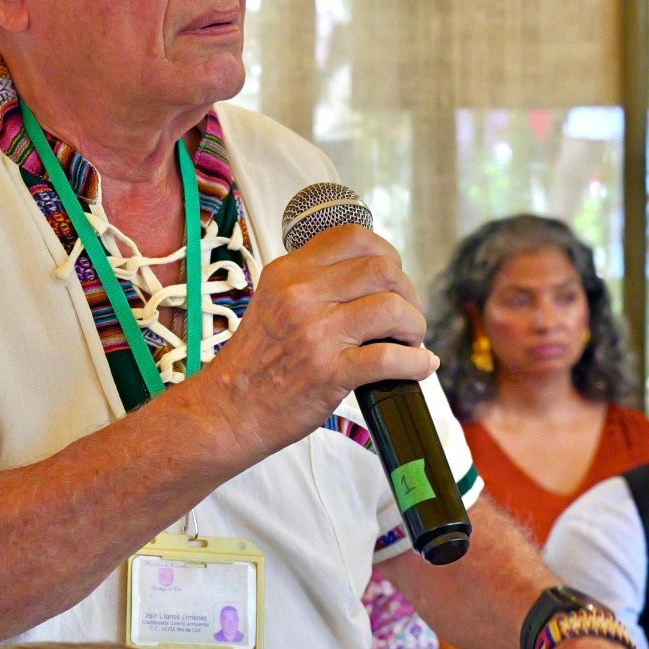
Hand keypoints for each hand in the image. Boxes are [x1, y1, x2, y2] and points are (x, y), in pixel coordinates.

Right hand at [192, 224, 435, 458]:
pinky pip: (390, 358)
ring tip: (411, 340)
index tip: (393, 277)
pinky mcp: (329, 371)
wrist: (227, 410)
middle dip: (408, 292)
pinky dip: (416, 362)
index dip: (387, 254)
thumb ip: (313, 284)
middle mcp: (301, 294)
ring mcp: (316, 332)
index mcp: (288, 272)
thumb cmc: (255, 362)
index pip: (352, 237)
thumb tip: (374, 277)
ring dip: (415, 325)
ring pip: (392, 308)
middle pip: (382, 269)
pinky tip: (420, 365)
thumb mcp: (273, 302)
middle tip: (407, 316)